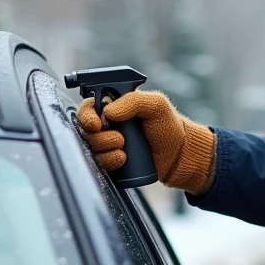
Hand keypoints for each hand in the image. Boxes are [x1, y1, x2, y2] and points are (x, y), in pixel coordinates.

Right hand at [77, 90, 216, 193]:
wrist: (179, 156)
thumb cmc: (168, 126)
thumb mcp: (156, 105)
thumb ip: (133, 101)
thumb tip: (108, 111)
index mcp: (115, 105)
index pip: (88, 106)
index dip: (87, 116)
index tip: (97, 124)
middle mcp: (108, 124)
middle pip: (85, 129)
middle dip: (99, 137)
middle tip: (120, 139)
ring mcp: (108, 143)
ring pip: (91, 147)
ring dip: (105, 150)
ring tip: (124, 150)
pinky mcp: (111, 160)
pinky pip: (98, 163)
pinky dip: (108, 162)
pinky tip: (123, 159)